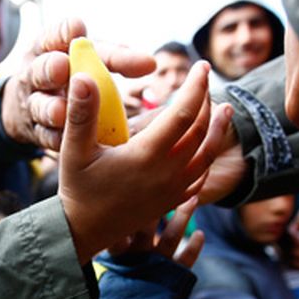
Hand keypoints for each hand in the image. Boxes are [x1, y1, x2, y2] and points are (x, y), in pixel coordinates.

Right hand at [1, 18, 155, 150]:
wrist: (34, 107)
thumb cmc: (73, 75)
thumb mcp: (87, 59)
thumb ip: (115, 59)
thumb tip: (151, 64)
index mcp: (49, 48)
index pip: (55, 35)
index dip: (64, 32)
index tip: (77, 28)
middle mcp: (36, 73)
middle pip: (40, 69)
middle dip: (50, 68)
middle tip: (63, 67)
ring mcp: (32, 103)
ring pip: (38, 105)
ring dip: (50, 108)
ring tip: (61, 112)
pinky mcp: (35, 131)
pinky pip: (44, 135)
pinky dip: (55, 138)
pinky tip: (65, 141)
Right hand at [59, 61, 225, 263]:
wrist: (83, 232)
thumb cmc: (77, 189)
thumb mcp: (73, 150)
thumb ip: (82, 113)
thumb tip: (83, 77)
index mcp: (146, 156)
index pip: (182, 113)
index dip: (195, 87)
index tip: (200, 66)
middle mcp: (166, 173)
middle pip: (200, 130)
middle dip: (207, 100)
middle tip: (207, 78)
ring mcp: (172, 189)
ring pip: (207, 155)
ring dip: (217, 129)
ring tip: (225, 109)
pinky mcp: (171, 201)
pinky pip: (200, 176)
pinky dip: (208, 156)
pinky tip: (208, 146)